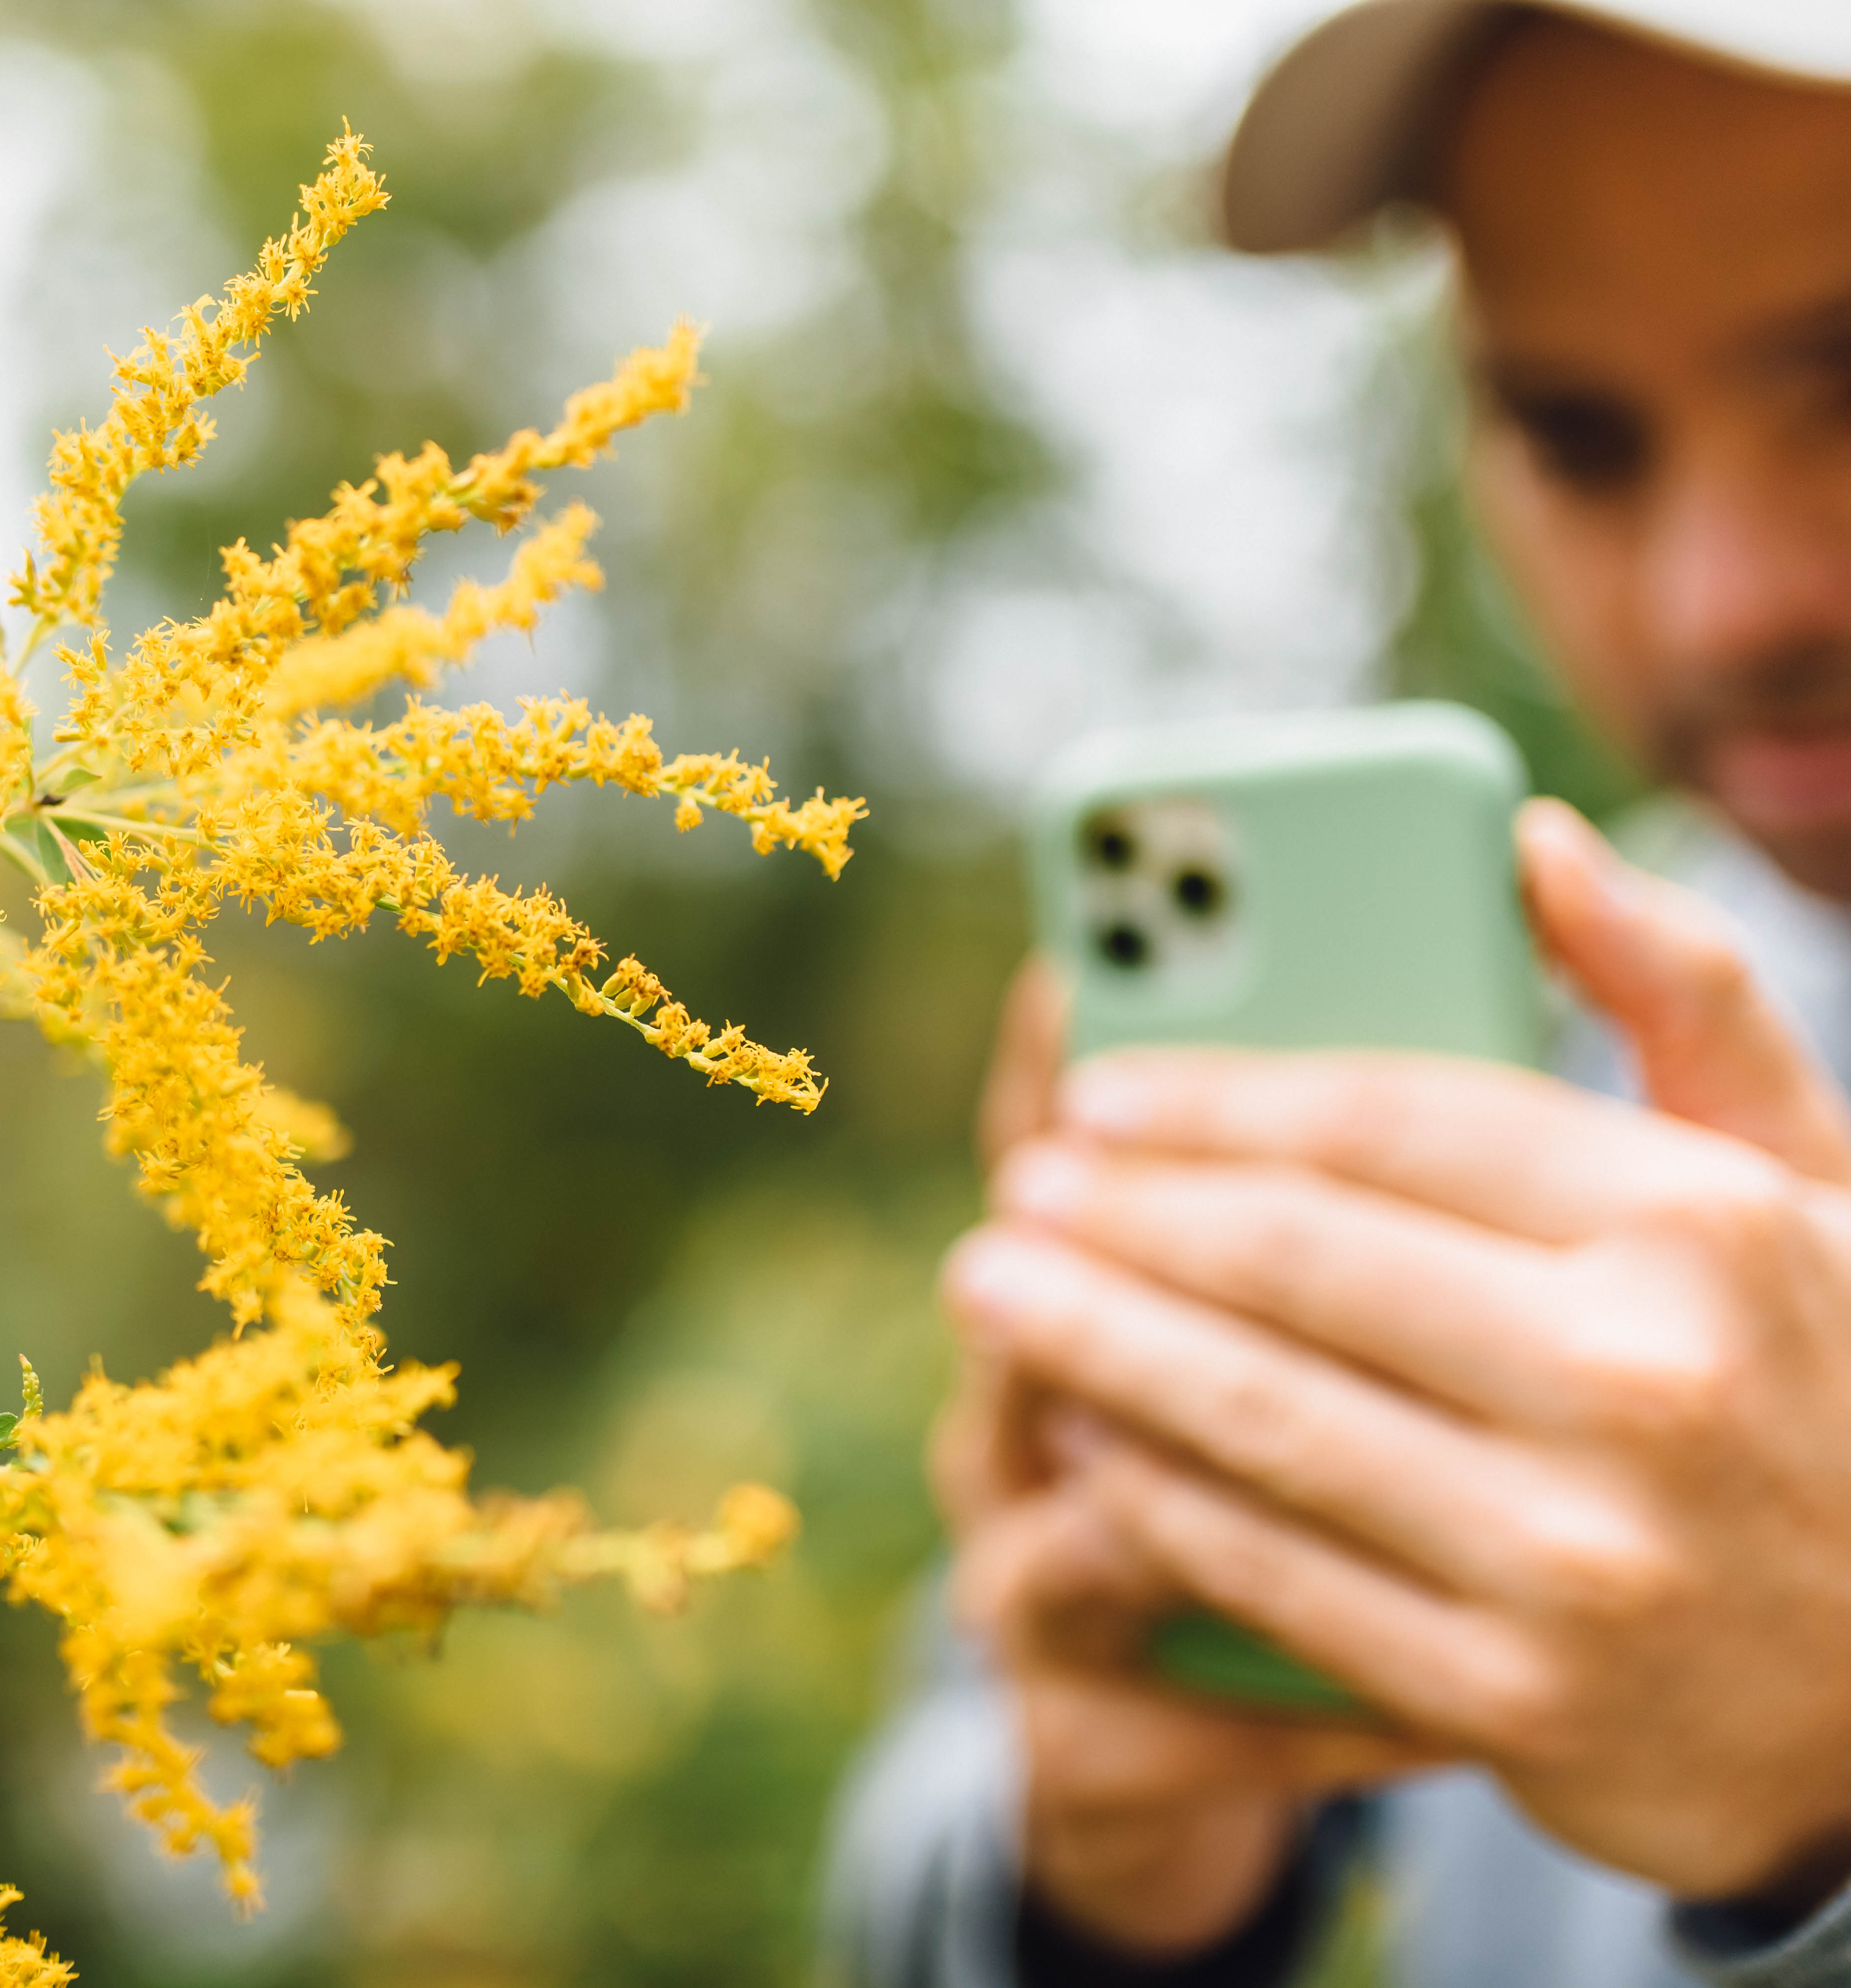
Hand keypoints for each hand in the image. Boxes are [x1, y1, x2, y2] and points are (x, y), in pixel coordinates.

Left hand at [959, 800, 1850, 1907]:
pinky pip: (1278, 1571)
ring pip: (1258, 1416)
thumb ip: (1683, 997)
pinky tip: (1084, 1434)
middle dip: (1121, 1219)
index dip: (1214, 1097)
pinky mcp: (1513, 1701)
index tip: (1093, 1091)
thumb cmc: (1822, 1386)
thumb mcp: (1809, 1184)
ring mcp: (1577, 1559)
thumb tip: (1534, 841)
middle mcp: (1643, 1384)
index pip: (1390, 1122)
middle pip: (1295, 1263)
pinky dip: (1158, 1494)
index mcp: (1700, 1225)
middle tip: (1016, 1188)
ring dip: (1094, 1345)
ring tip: (995, 1290)